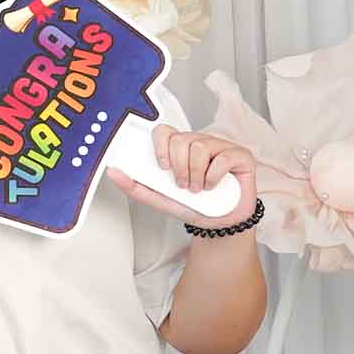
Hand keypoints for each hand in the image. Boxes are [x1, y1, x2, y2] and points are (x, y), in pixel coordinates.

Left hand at [108, 125, 258, 229]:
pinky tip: (212, 186)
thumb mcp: (158, 198)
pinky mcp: (240, 156)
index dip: (160, 145)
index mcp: (179, 148)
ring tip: (197, 188)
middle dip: (179, 167)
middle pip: (182, 139)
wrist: (219, 222)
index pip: (164, 130)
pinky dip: (213, 176)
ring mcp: (221, 147)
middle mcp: (200, 142)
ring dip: (195, 173)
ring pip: (200, 147)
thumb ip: (135, 186)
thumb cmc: (192, 205)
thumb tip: (112, 172)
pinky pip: (223, 157)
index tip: (162, 166)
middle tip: (182, 185)